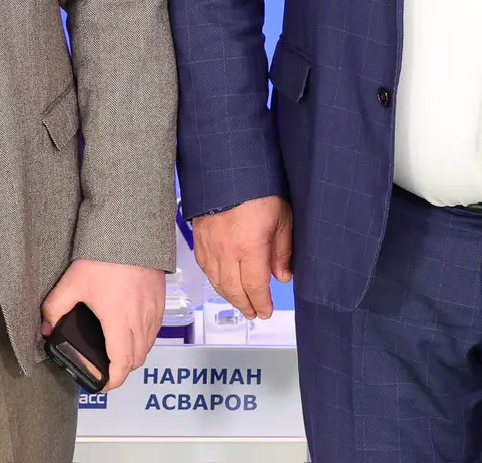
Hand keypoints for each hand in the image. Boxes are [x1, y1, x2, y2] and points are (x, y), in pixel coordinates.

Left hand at [40, 259, 165, 390]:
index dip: (112, 382)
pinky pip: (155, 330)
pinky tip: (130, 329)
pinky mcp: (160, 300)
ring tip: (116, 350)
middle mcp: (140, 320)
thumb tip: (47, 329)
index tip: (101, 385)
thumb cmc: (103, 258)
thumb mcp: (71, 284)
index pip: (122, 364)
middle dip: (122, 370)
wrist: (131, 232)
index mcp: (119, 322)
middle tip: (105, 368)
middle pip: (137, 360)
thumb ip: (54, 309)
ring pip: (148, 346)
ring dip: (134, 355)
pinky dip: (144, 338)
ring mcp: (153, 311)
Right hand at [192, 195, 291, 319]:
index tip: (266, 311)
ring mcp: (210, 246)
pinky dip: (214, 280)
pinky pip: (204, 268)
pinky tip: (221, 282)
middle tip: (253, 313)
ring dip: (229, 296)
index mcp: (249, 248)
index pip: (255, 287)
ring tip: (239, 303)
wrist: (228, 169)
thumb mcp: (282, 219)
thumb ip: (282, 251)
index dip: (261, 303)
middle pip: (233, 290)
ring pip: (216, 282)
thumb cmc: (258, 189)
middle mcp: (226, 251)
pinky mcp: (199, 238)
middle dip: (245, 305)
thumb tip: (283, 276)